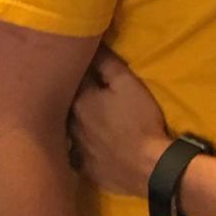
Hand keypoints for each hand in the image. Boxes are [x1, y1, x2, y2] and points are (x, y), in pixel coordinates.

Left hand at [69, 46, 170, 197]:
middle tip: (83, 90)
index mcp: (80, 100)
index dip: (80, 69)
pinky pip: (73, 154)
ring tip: (83, 118)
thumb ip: (107, 63)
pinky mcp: (83, 168)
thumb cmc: (140, 120)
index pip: (75, 77)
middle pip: (66, 104)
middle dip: (70, 95)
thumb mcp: (128, 84)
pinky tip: (83, 146)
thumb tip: (92, 47)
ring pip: (67, 129)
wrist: (149, 166)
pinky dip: (76, 147)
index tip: (81, 62)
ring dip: (72, 122)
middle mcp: (71, 123)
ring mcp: (75, 148)